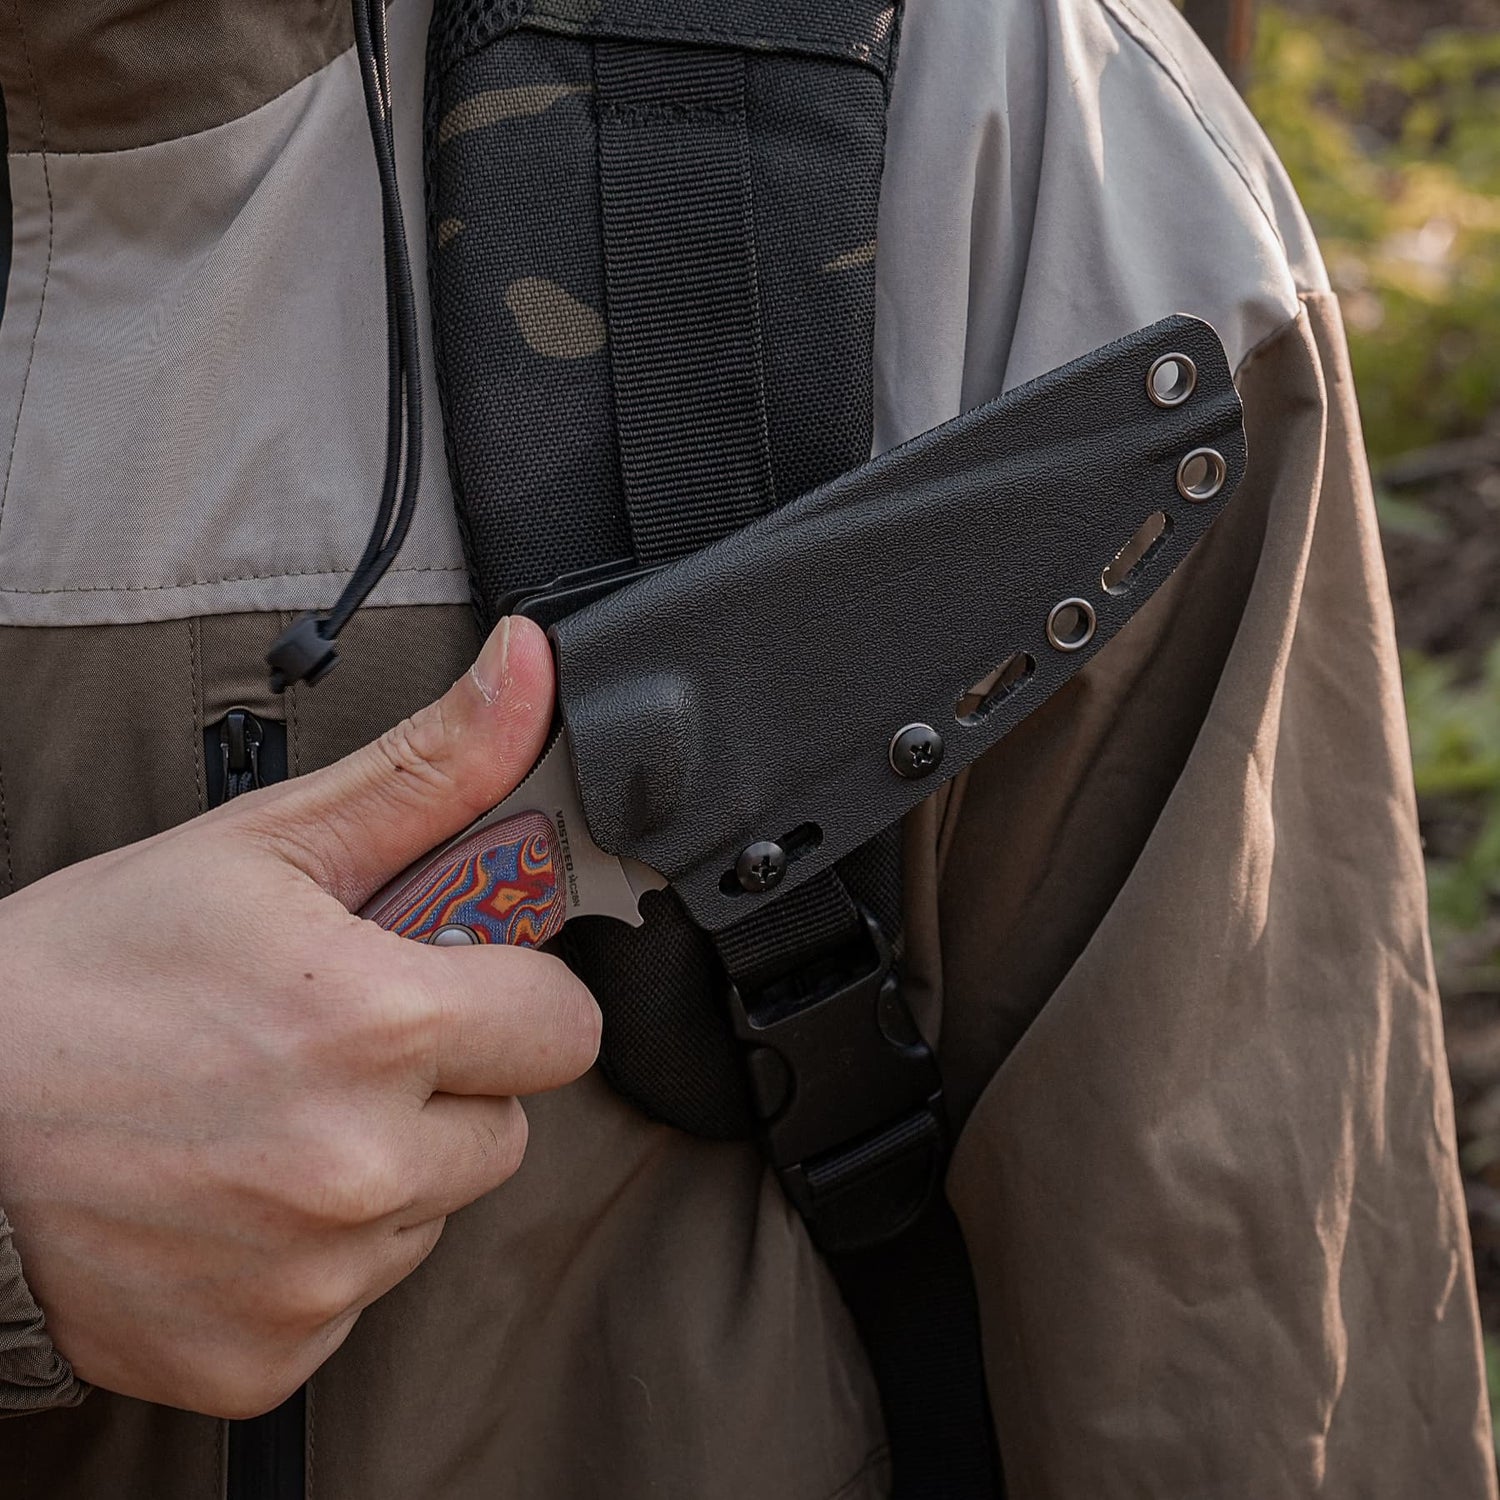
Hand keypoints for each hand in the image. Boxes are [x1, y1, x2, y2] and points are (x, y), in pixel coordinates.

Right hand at [0, 617, 598, 1416]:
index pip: (566, 1027)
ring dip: (385, 1166)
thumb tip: (534, 668)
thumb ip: (431, 767)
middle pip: (510, 1125)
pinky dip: (316, 1253)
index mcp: (380, 1024)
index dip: (510, 994)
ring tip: (271, 1117)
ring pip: (437, 1209)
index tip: (443, 982)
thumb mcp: (269, 845)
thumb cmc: (94, 968)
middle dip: (451, 1082)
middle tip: (337, 1046)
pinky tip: (234, 1199)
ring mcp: (312, 1275)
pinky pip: (358, 1294)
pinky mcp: (263, 1358)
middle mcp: (360, 1166)